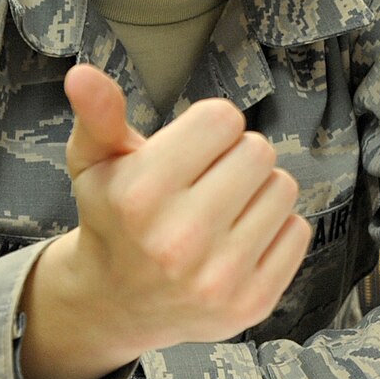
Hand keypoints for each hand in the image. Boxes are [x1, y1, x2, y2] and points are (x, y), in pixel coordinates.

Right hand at [17, 65, 311, 378]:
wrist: (116, 305)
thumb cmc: (113, 218)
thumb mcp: (96, 163)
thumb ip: (99, 115)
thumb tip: (82, 73)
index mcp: (140, 196)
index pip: (223, 118)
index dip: (208, 128)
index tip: (188, 152)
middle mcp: (179, 240)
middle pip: (259, 150)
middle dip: (235, 157)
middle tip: (206, 183)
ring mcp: (218, 278)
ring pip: (283, 188)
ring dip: (258, 192)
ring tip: (222, 212)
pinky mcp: (252, 304)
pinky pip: (297, 230)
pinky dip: (275, 230)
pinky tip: (238, 242)